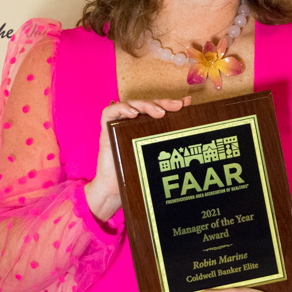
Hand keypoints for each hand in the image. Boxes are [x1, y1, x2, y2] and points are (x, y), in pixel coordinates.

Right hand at [84, 97, 190, 221]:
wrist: (115, 189)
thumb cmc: (137, 172)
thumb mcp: (157, 155)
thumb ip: (169, 139)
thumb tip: (185, 124)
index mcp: (145, 125)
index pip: (158, 108)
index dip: (170, 103)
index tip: (185, 104)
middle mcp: (132, 121)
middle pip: (147, 104)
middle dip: (162, 103)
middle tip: (175, 107)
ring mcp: (119, 123)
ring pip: (132, 104)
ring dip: (146, 106)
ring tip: (159, 112)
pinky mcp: (106, 128)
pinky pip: (110, 112)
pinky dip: (122, 109)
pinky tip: (133, 114)